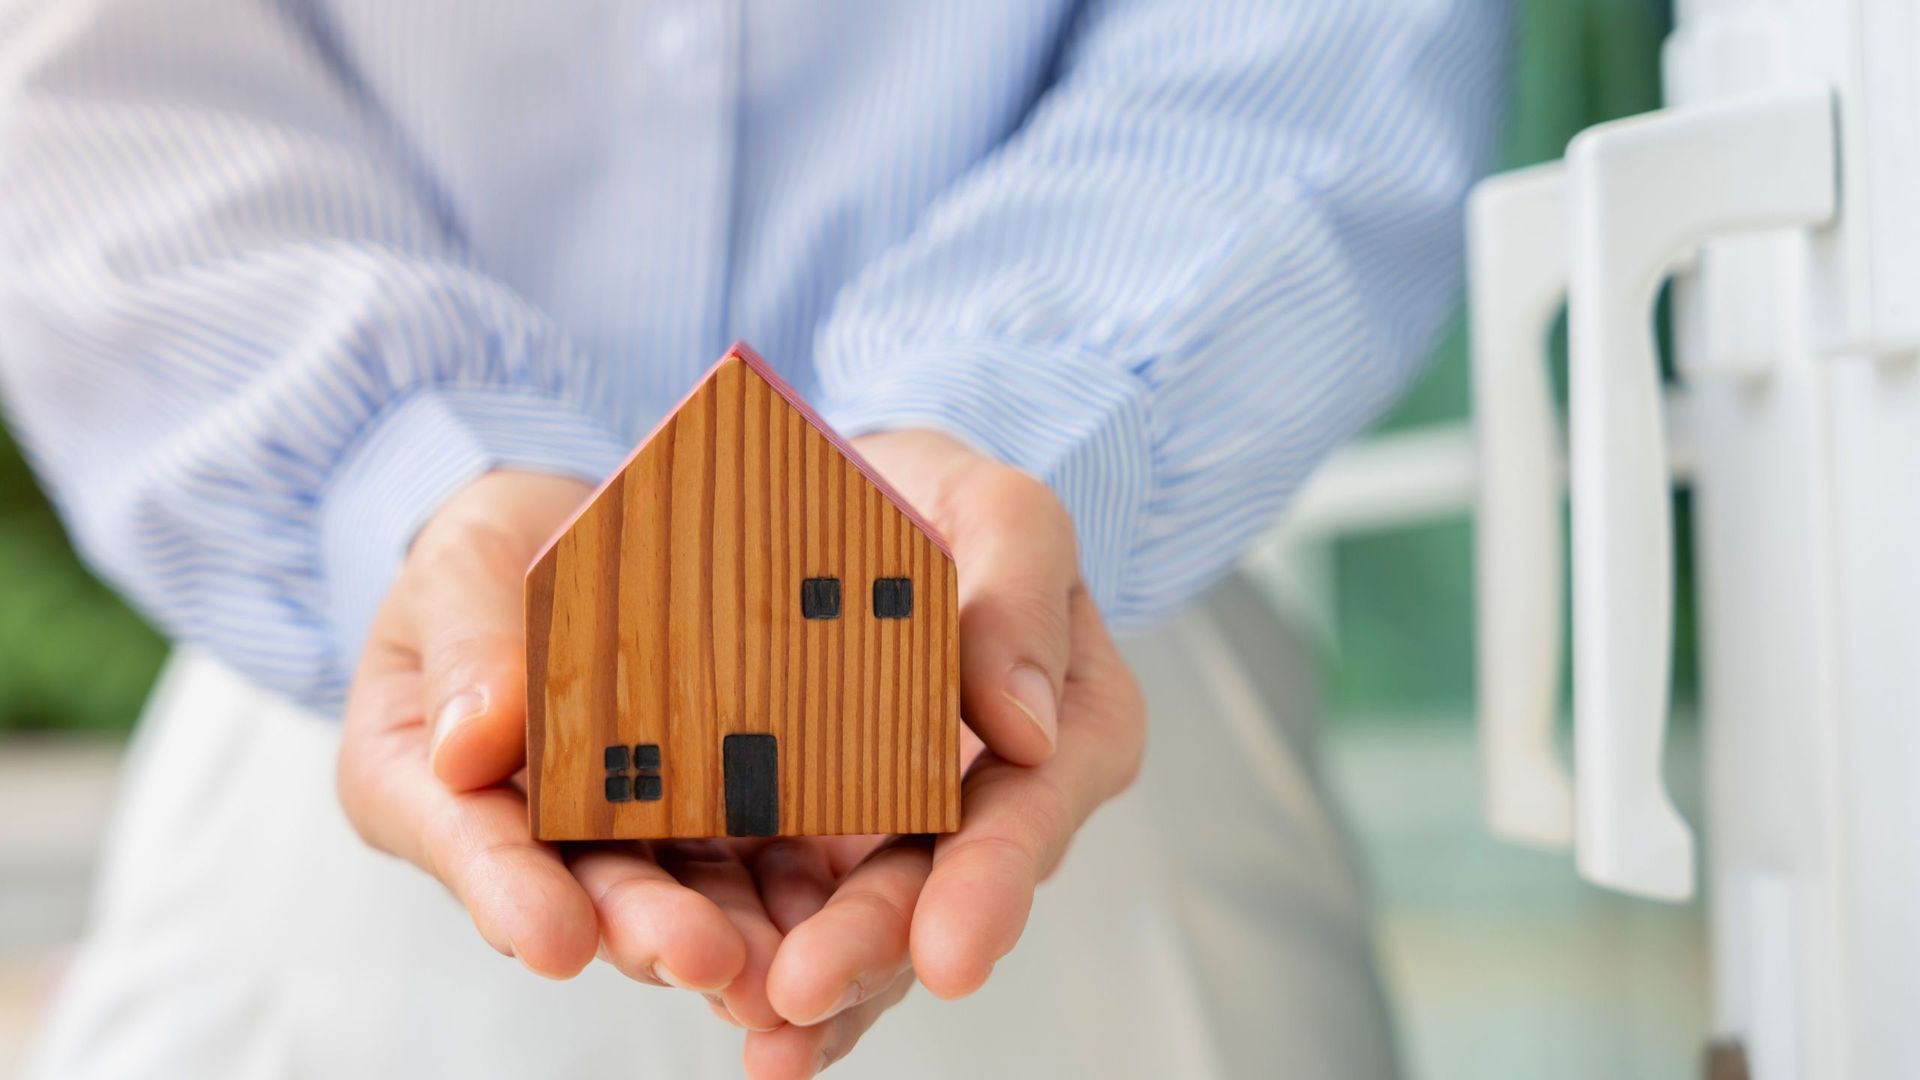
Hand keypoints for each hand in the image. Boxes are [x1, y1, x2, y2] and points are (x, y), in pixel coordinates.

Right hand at [337, 471, 815, 1027]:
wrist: (573, 535)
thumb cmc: (489, 554)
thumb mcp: (460, 566)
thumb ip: (464, 645)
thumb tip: (467, 747)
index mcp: (428, 782)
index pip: (468, 843)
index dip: (510, 895)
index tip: (555, 941)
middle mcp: (527, 828)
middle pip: (584, 889)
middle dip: (644, 928)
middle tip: (704, 958)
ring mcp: (624, 828)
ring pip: (676, 889)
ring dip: (727, 930)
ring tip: (778, 965)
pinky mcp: (708, 810)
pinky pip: (750, 852)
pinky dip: (788, 888)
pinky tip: (835, 913)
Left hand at [739, 430, 1145, 1076]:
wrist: (859, 504)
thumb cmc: (944, 500)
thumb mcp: (1000, 509)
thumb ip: (1022, 591)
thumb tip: (1025, 725)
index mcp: (1068, 723)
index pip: (1033, 805)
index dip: (991, 880)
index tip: (949, 951)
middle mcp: (999, 797)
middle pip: (942, 886)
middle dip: (877, 947)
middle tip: (804, 989)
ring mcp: (911, 830)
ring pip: (874, 924)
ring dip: (823, 988)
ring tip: (760, 1036)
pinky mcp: (830, 842)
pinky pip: (805, 914)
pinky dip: (772, 967)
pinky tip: (740, 1024)